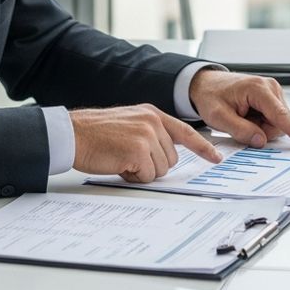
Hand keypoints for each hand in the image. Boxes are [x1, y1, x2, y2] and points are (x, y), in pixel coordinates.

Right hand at [69, 104, 220, 182]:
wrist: (73, 134)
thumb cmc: (95, 134)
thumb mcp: (129, 123)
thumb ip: (151, 133)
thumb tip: (166, 155)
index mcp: (152, 114)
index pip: (186, 132)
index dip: (203, 148)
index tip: (216, 158)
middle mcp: (153, 122)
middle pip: (172, 158)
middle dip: (152, 165)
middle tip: (128, 157)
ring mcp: (147, 135)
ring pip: (161, 169)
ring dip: (142, 171)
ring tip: (121, 159)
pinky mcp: (138, 150)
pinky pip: (148, 175)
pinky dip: (133, 176)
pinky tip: (118, 164)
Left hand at [188, 70, 289, 148]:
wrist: (207, 84)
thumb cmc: (211, 96)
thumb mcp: (218, 117)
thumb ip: (240, 130)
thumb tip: (261, 141)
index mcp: (257, 88)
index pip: (280, 114)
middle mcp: (270, 87)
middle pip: (278, 122)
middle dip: (262, 131)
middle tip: (240, 124)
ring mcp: (272, 91)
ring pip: (276, 122)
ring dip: (260, 127)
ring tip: (242, 117)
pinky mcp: (271, 98)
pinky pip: (273, 119)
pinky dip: (260, 122)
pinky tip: (248, 116)